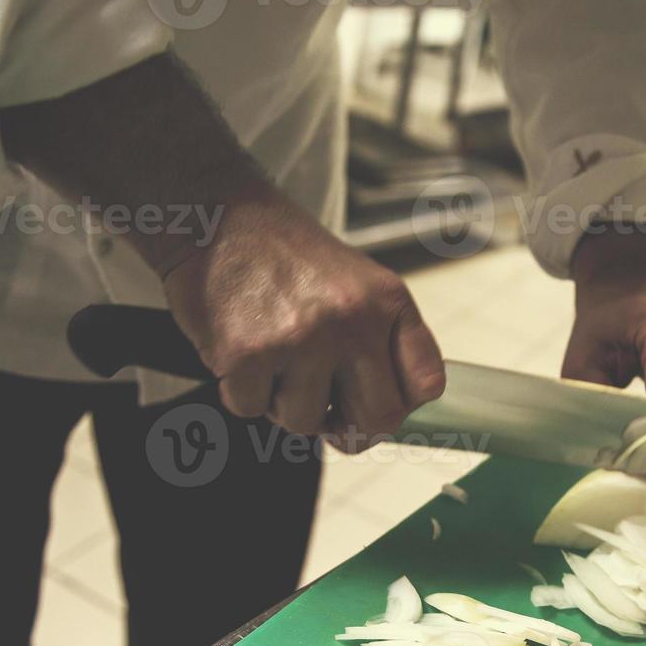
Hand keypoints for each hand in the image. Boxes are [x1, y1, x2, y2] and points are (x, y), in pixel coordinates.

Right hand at [0, 55, 443, 443]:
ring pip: (305, 422)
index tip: (375, 408)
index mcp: (386, 302)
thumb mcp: (358, 284)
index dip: (401, 407)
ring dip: (283, 402)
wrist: (218, 217)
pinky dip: (241, 390)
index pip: (426, 383)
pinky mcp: (247, 355)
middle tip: (326, 414)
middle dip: (350, 428)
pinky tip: (240, 348)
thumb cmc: (285, 257)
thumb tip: (391, 416)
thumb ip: (382, 342)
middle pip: (378, 419)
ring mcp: (300, 339)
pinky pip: (251, 409)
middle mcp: (352, 320)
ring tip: (272, 356)